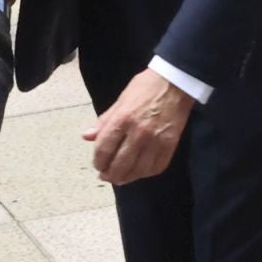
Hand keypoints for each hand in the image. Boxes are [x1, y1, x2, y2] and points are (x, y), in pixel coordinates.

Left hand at [83, 68, 193, 184]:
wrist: (175, 83)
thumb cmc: (145, 87)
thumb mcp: (121, 100)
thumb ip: (104, 121)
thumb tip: (86, 137)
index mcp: (123, 118)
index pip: (104, 149)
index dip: (98, 161)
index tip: (97, 165)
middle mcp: (138, 132)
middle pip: (120, 164)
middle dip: (109, 175)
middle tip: (106, 177)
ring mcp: (156, 141)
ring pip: (138, 170)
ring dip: (126, 178)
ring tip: (120, 178)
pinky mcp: (170, 145)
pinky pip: (156, 168)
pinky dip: (145, 174)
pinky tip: (139, 172)